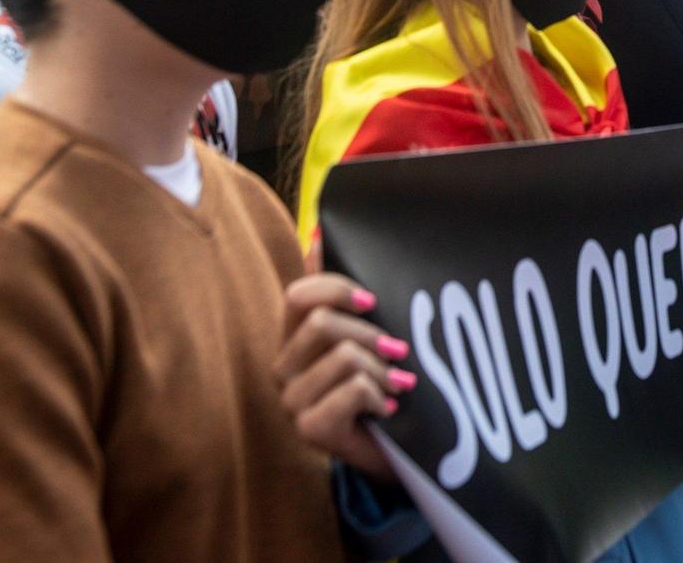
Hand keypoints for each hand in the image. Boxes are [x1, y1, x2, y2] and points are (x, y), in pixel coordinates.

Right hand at [276, 239, 406, 481]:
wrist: (396, 450)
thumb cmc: (380, 383)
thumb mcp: (366, 332)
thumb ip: (343, 290)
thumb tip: (319, 231)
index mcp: (293, 337)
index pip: (298, 296)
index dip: (336, 289)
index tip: (372, 300)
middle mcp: (283, 367)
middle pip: (323, 323)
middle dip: (372, 334)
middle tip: (400, 352)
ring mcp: (291, 401)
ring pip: (343, 356)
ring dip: (382, 370)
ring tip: (399, 384)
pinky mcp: (309, 430)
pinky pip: (352, 390)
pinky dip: (380, 395)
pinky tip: (388, 408)